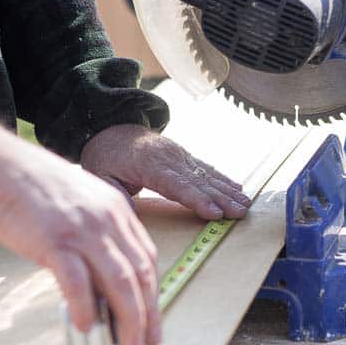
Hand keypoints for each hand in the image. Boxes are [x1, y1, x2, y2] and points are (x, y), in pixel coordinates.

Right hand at [0, 114, 159, 344]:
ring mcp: (84, 230)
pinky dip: (84, 306)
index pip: (148, 260)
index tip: (153, 323)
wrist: (5, 168)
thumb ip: (100, 240)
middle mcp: (109, 220)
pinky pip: (77, 279)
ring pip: (119, 281)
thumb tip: (105, 286)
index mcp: (120, 212)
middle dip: (148, 316)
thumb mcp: (85, 207)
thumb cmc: (41, 192)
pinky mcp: (55, 239)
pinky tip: (87, 326)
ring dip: (127, 319)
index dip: (154, 295)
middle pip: (140, 274)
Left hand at [81, 124, 251, 219]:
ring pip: (207, 175)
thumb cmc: (105, 156)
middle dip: (222, 198)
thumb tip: (129, 217)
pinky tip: (237, 189)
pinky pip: (206, 169)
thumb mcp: (100, 175)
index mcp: (148, 164)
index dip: (197, 199)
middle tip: (240, 213)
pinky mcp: (183, 157)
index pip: (176, 185)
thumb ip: (116, 195)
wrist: (111, 128)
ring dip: (228, 190)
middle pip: (198, 181)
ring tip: (245, 204)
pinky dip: (223, 179)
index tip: (215, 212)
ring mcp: (179, 156)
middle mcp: (169, 158)